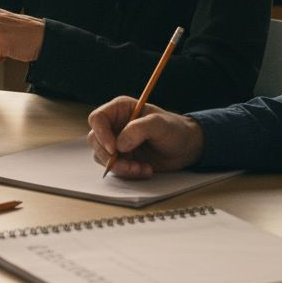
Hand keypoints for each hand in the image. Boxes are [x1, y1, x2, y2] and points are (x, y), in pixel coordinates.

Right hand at [86, 96, 203, 178]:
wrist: (185, 148)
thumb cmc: (175, 130)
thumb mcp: (160, 124)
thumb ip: (139, 129)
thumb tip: (119, 144)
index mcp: (120, 109)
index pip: (98, 118)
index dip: (101, 133)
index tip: (114, 148)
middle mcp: (115, 125)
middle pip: (96, 140)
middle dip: (110, 156)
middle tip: (130, 165)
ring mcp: (117, 142)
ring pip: (102, 156)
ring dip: (120, 167)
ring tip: (141, 168)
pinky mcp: (122, 158)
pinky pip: (114, 168)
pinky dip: (127, 172)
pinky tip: (144, 170)